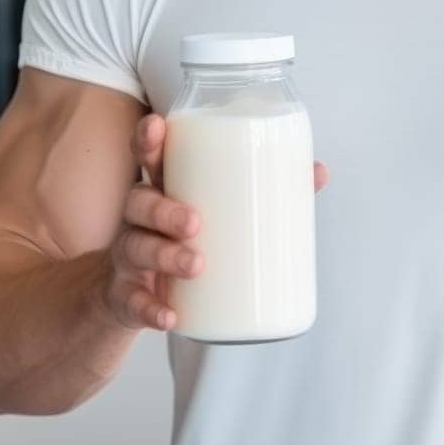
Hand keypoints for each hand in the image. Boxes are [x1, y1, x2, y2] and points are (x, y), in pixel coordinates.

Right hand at [103, 113, 329, 331]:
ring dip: (165, 256)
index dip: (148, 140)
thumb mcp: (219, 213)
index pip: (148, 157)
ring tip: (197, 265)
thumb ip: (268, 191)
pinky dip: (150, 309)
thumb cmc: (187, 239)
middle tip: (196, 222)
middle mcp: (139, 219)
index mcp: (164, 190)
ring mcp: (129, 257)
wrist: (137, 295)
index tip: (157, 127)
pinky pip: (132, 301)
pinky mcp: (125, 295)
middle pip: (140, 201)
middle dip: (165, 208)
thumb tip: (318, 172)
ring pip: (136, 248)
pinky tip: (170, 317)